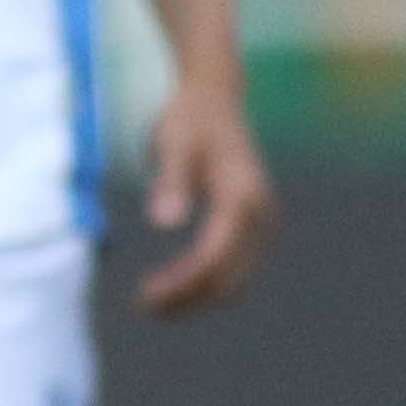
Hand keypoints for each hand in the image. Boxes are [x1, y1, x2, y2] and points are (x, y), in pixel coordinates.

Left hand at [126, 75, 274, 316]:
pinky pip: (233, 267)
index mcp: (243, 196)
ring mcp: (261, 222)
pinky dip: (205, 282)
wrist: (213, 98)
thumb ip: (171, 182)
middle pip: (228, 277)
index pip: (214, 257)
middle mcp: (261, 214)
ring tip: (153, 303)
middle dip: (188, 298)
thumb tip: (163, 222)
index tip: (146, 297)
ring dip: (197, 296)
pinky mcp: (253, 225)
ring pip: (234, 279)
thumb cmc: (189, 119)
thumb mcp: (173, 144)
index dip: (182, 283)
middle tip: (144, 307)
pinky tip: (173, 284)